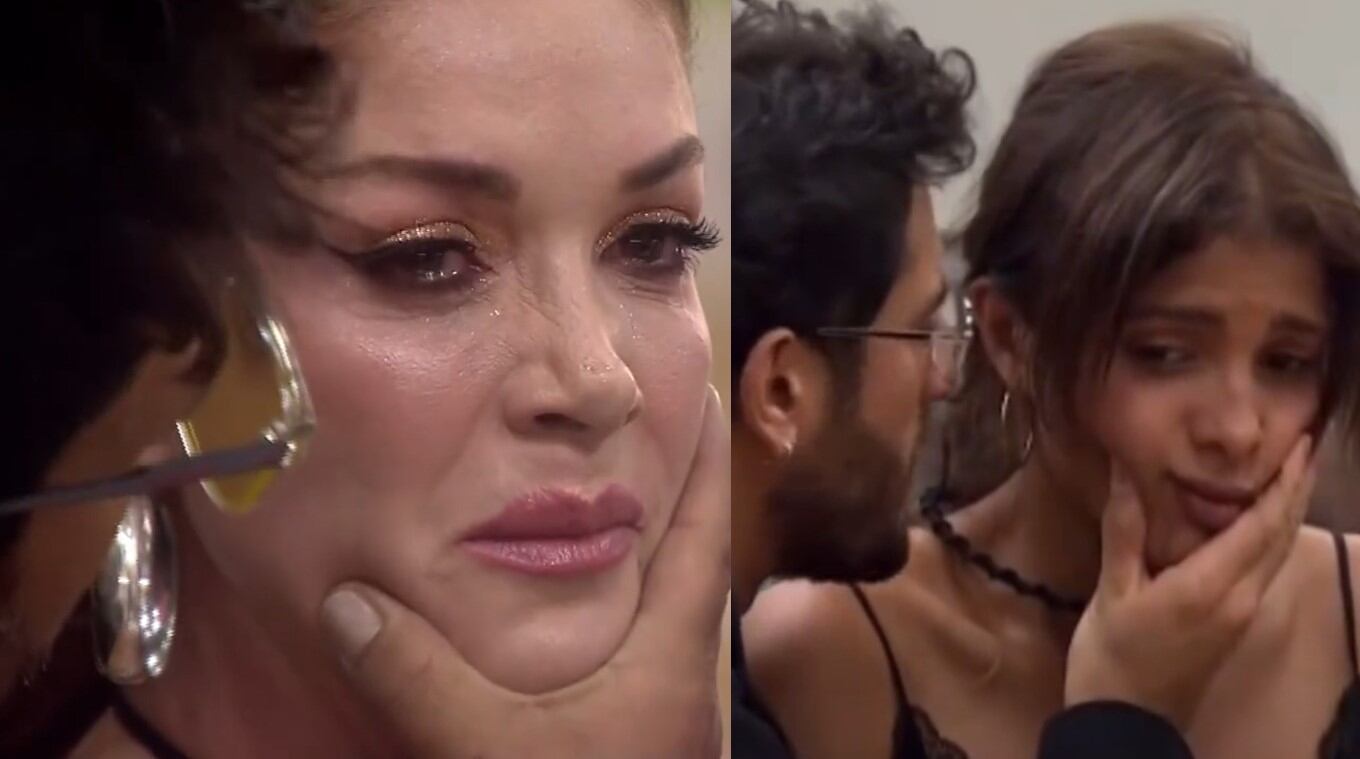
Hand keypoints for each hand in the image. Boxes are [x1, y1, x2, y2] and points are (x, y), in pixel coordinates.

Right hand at [316, 388, 729, 757]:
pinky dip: (601, 617)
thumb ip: (421, 678)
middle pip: (686, 562)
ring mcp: (662, 713)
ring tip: (590, 508)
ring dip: (632, 559)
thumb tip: (345, 602)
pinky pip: (627, 655)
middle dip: (665, 496)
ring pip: (657, 613)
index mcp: (675, 650)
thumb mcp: (493, 748)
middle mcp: (682, 673)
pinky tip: (559, 620)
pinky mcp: (635, 740)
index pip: (703, 530)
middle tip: (626, 437)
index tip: (701, 392)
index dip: (705, 460)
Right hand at [1065, 435, 1315, 728]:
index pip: (1262, 525)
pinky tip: (1259, 520)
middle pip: (1282, 536)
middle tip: (1306, 446)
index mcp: (1210, 586)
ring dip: (1289, 512)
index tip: (1299, 444)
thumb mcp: (1111, 590)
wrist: (1124, 722)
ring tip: (1292, 473)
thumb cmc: (1111, 656)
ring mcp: (1242, 614)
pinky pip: (1266, 569)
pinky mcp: (1235, 624)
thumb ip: (1124, 529)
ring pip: (1278, 554)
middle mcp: (1240, 598)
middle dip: (1297, 490)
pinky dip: (1272, 536)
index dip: (1284, 483)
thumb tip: (1122, 469)